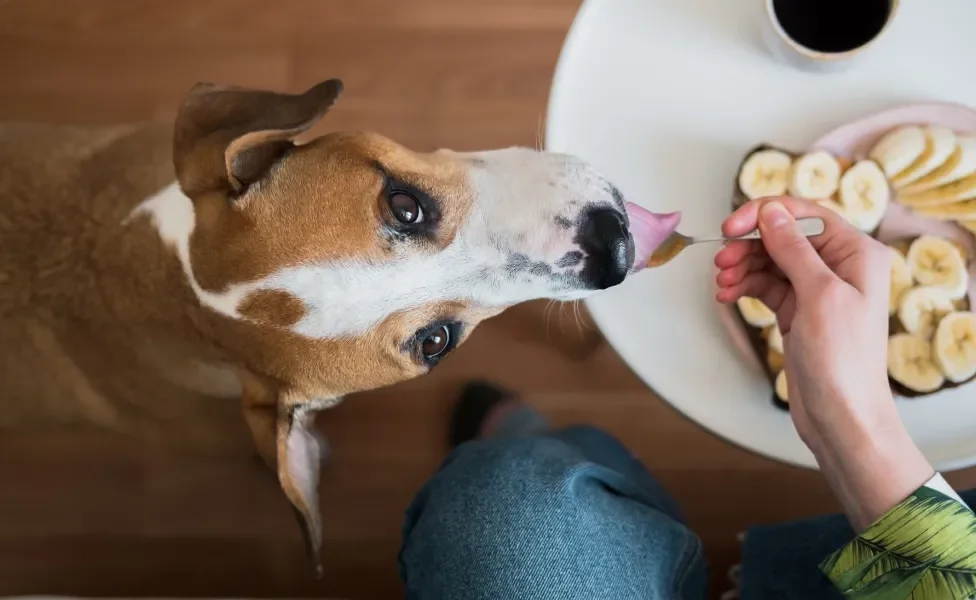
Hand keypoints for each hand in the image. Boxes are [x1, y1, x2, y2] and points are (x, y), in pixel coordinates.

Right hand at [715, 197, 933, 528]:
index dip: (764, 215)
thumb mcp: (819, 295)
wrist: (841, 416)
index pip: (805, 215)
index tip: (731, 226)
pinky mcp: (798, 311)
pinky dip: (745, 287)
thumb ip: (794, 250)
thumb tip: (772, 212)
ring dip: (742, 267)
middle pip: (783, 236)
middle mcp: (839, 266)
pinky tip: (727, 295)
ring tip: (721, 283)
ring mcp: (817, 289)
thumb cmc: (843, 360)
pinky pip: (766, 286)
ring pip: (770, 261)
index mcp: (857, 253)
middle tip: (721, 261)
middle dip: (749, 245)